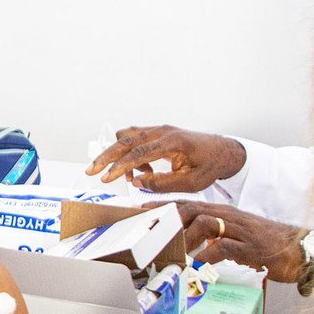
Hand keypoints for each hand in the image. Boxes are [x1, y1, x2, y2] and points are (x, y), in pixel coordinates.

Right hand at [85, 125, 245, 193]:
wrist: (222, 151)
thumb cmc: (209, 166)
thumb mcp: (190, 183)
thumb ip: (163, 184)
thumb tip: (137, 183)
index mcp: (173, 142)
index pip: (139, 153)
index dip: (120, 166)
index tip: (106, 177)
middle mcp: (163, 131)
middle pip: (125, 140)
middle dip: (106, 156)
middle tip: (91, 171)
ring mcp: (159, 129)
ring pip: (126, 137)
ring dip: (120, 156)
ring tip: (129, 177)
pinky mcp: (156, 132)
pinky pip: (134, 139)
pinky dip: (130, 154)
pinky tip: (142, 170)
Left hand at [159, 200, 305, 283]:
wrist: (298, 248)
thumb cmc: (264, 243)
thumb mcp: (235, 235)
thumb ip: (213, 236)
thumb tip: (189, 246)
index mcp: (223, 213)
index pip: (188, 204)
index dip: (164, 206)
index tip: (143, 211)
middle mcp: (228, 216)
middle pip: (192, 209)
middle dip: (168, 219)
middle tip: (151, 231)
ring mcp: (239, 230)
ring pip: (205, 223)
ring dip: (186, 237)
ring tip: (174, 251)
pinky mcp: (249, 246)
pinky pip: (224, 246)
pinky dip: (207, 255)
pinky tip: (199, 263)